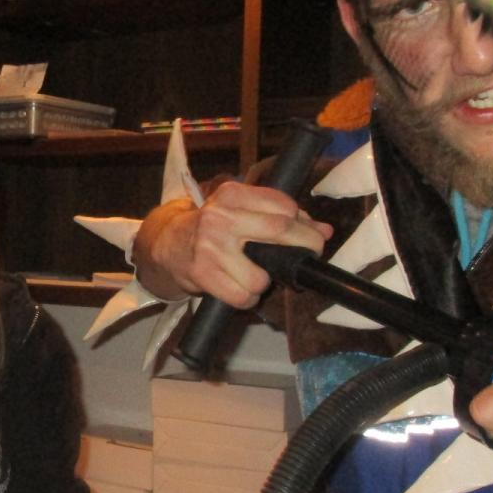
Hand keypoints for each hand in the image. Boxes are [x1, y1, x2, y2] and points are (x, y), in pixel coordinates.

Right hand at [136, 183, 331, 307]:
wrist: (168, 244)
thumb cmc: (214, 228)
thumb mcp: (242, 211)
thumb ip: (282, 217)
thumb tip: (324, 231)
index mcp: (231, 194)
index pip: (284, 206)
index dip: (304, 224)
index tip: (309, 234)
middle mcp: (219, 216)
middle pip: (281, 231)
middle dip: (304, 247)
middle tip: (307, 256)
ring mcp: (210, 246)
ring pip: (262, 277)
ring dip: (264, 283)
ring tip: (254, 276)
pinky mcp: (202, 273)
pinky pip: (243, 296)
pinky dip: (247, 298)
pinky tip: (239, 289)